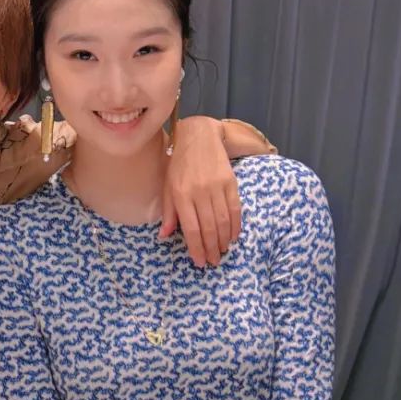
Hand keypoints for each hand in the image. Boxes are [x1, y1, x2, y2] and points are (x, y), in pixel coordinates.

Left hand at [160, 116, 240, 266]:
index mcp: (181, 195)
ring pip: (223, 221)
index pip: (191, 229)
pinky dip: (235, 225)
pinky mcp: (230, 182)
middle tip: (213, 262)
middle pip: (208, 228)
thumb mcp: (167, 187)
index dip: (196, 248)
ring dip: (223, 240)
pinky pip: (235, 208)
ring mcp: (217, 187)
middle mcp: (199, 192)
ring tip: (222, 252)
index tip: (200, 262)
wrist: (199, 137)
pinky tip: (232, 237)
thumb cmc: (178, 165)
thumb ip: (168, 213)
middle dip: (211, 249)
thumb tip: (165, 236)